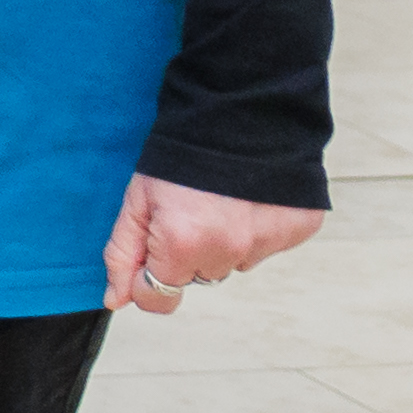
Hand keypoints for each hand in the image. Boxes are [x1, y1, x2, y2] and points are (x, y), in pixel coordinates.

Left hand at [104, 174, 316, 313]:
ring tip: (221, 201)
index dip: (148, 276)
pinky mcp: (296, 230)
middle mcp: (228, 250)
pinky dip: (257, 229)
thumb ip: (123, 254)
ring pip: (234, 262)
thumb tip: (116, 300)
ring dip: (225, 242)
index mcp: (183, 244)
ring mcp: (266, 243)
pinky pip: (266, 247)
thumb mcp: (138, 200)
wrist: (240, 112)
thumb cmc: (181, 156)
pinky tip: (249, 200)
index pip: (159, 296)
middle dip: (188, 252)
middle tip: (190, 210)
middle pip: (198, 276)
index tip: (153, 250)